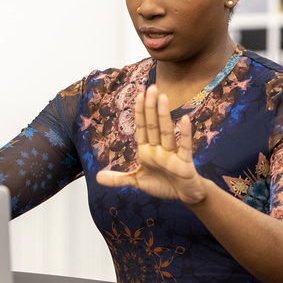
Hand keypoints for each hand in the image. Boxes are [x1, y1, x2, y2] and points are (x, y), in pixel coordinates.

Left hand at [95, 85, 207, 205]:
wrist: (185, 195)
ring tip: (162, 96)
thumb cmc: (163, 184)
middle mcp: (159, 148)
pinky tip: (185, 119)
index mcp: (147, 150)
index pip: (142, 127)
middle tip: (152, 87)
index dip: (140, 111)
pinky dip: (185, 133)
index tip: (139, 94)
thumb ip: (118, 179)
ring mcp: (172, 154)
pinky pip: (184, 146)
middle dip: (151, 106)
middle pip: (153, 125)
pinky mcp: (184, 163)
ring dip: (164, 115)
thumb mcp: (137, 182)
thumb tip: (97, 177)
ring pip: (166, 132)